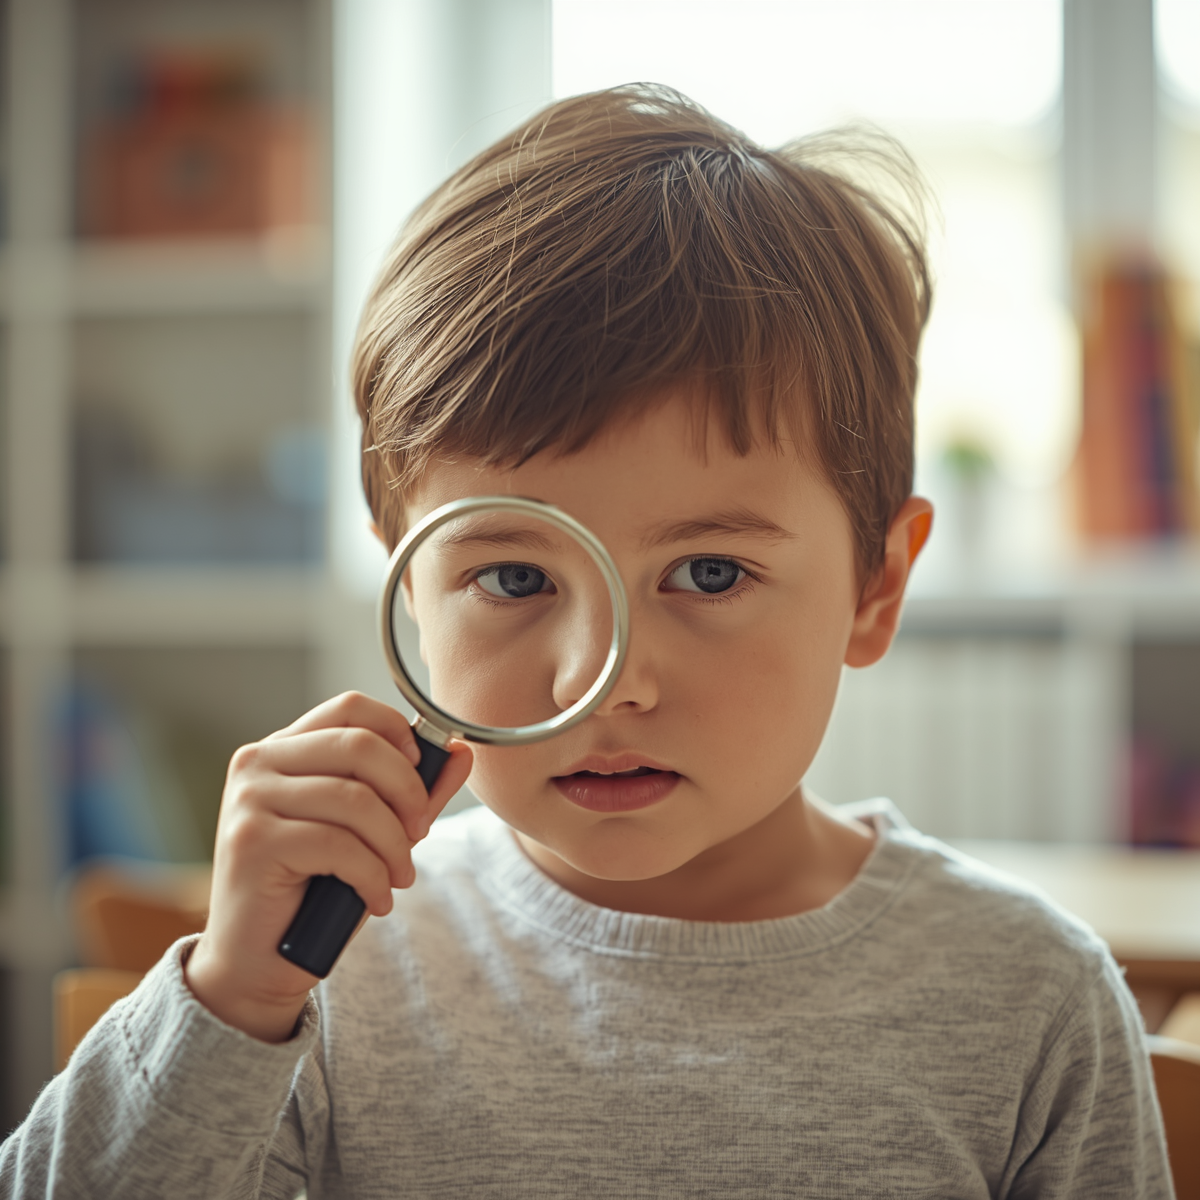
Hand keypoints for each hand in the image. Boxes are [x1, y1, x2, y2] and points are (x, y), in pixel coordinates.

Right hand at [185, 692, 472, 1042]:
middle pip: (359, 746)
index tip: (424, 770)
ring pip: (355, 799)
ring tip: (399, 877)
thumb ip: (414, 792)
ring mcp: (250, 799)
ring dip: (394, 845)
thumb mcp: (373, 834)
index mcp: (284, 749)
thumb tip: (460, 753)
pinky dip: (372, 875)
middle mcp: (259, 763)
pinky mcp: (252, 841)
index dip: (398, 732)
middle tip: (421, 830)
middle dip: (407, 790)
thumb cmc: (316, 892)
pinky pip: (338, 844)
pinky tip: (376, 900)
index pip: (351, 708)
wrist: (256, 963)